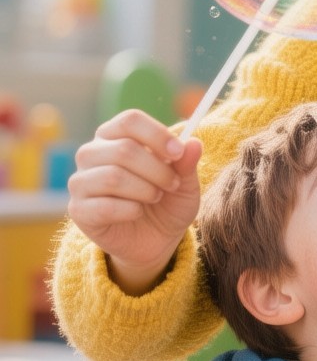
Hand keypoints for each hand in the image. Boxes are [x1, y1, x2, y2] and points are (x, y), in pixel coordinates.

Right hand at [66, 109, 202, 294]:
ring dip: (146, 190)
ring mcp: (81, 181)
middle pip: (124, 149)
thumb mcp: (185, 183)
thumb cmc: (168, 202)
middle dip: (158, 170)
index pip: (130, 120)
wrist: (155, 240)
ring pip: (113, 176)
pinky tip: (137, 213)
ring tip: (156, 197)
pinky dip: (131, 210)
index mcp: (116, 135)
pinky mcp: (78, 210)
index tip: (178, 152)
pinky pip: (105, 206)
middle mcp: (92, 153)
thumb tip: (193, 143)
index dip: (157, 134)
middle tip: (172, 184)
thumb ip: (187, 163)